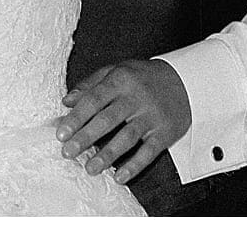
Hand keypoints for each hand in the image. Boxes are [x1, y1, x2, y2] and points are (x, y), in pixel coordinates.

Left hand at [55, 59, 192, 181]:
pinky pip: (149, 152)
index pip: (94, 100)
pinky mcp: (165, 132)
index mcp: (120, 80)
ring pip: (127, 137)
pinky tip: (119, 176)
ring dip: (107, 155)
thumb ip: (90, 84)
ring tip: (90, 168)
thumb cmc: (143, 77)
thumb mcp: (117, 71)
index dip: (76, 118)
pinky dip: (134, 165)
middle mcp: (136, 97)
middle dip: (86, 137)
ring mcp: (152, 116)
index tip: (61, 134)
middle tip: (68, 152)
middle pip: (108, 119)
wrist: (185, 81)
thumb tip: (66, 101)